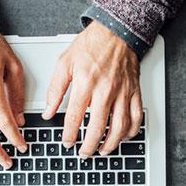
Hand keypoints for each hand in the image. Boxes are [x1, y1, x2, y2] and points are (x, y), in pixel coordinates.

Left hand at [43, 21, 141, 158]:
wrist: (116, 31)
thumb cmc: (91, 45)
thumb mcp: (65, 63)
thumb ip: (55, 89)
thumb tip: (48, 111)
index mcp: (86, 83)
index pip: (75, 117)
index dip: (70, 134)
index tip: (67, 142)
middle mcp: (106, 90)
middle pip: (98, 127)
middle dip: (89, 146)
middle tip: (83, 153)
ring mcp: (122, 92)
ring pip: (119, 127)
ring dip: (110, 143)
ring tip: (102, 151)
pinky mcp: (134, 92)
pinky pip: (136, 117)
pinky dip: (131, 132)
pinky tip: (123, 138)